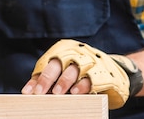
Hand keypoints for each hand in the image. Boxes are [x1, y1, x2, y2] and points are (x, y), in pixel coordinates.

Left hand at [21, 40, 142, 108]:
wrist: (116, 72)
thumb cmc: (83, 73)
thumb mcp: (66, 72)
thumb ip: (52, 79)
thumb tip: (33, 93)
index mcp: (64, 50)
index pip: (46, 64)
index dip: (37, 78)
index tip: (28, 92)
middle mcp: (75, 53)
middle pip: (58, 63)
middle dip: (47, 78)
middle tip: (40, 92)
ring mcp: (89, 62)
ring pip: (73, 69)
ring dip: (64, 81)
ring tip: (57, 92)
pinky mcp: (102, 72)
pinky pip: (91, 78)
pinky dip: (82, 85)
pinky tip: (76, 92)